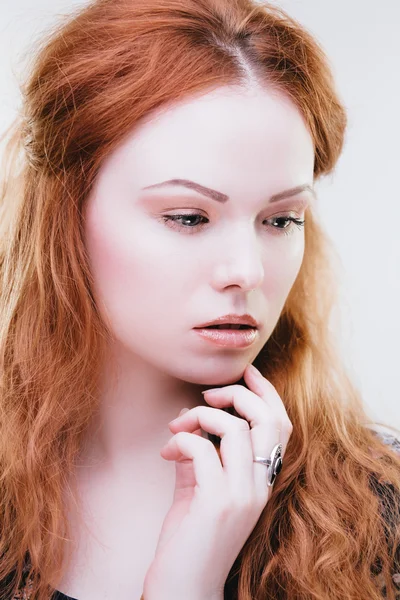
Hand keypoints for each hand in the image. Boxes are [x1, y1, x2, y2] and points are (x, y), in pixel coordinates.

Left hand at [142, 363, 292, 599]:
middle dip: (238, 394)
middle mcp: (260, 487)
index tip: (247, 371)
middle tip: (208, 393)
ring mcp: (242, 495)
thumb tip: (188, 416)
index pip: (281, 427)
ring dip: (199, 416)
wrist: (183, 588)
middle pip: (268, 420)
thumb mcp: (198, 488)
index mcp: (262, 481)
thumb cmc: (190, 540)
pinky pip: (201, 449)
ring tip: (177, 427)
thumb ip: (201, 453)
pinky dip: (180, 440)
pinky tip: (166, 451)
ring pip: (234, 429)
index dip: (267, 393)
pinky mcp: (217, 503)